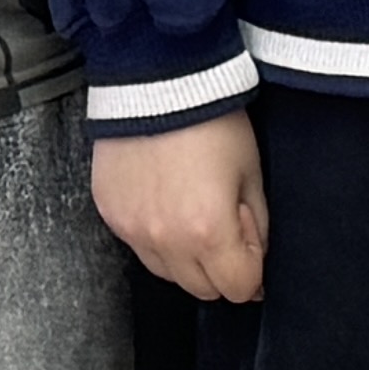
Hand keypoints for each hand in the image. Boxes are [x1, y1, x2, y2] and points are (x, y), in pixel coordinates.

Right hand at [94, 115, 269, 303]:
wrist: (157, 80)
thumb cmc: (210, 119)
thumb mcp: (251, 172)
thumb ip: (257, 224)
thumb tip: (256, 255)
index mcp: (208, 230)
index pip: (238, 288)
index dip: (253, 269)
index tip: (251, 241)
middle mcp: (166, 238)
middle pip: (201, 289)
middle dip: (220, 268)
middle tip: (225, 225)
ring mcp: (132, 228)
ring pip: (167, 273)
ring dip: (185, 257)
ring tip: (192, 211)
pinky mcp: (111, 213)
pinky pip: (138, 246)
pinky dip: (155, 235)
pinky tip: (165, 201)